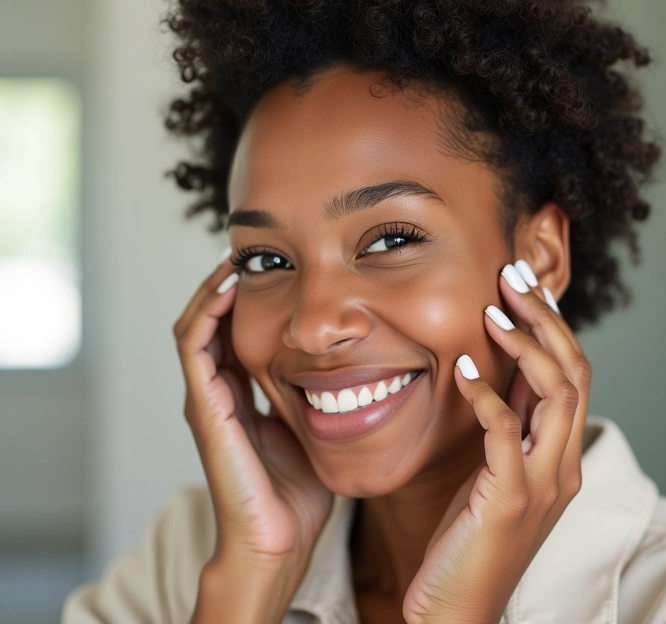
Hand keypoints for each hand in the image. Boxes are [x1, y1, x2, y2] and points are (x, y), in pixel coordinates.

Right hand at [173, 255, 332, 575]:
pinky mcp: (204, 407)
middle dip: (226, 284)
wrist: (278, 538)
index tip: (272, 265)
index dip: (245, 297)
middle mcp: (217, 390)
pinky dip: (207, 313)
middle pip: (210, 321)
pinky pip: (196, 347)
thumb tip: (346, 361)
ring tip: (235, 258)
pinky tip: (229, 287)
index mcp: (240, 393)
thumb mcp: (311, 424)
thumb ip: (314, 393)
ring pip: (196, 325)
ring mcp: (206, 398)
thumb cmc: (298, 489)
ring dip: (212, 289)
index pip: (232, 330)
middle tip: (250, 251)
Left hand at [402, 263, 590, 623]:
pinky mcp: (508, 500)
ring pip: (557, 395)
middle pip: (574, 373)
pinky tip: (465, 366)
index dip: (553, 325)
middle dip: (546, 319)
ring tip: (494, 309)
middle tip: (514, 276)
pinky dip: (487, 392)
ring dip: (526, 346)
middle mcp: (562, 466)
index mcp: (559, 455)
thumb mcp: (495, 469)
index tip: (526, 284)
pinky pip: (504, 431)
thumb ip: (509, 422)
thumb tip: (501, 365)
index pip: (573, 375)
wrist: (457, 611)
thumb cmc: (469, 537)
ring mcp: (541, 484)